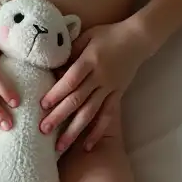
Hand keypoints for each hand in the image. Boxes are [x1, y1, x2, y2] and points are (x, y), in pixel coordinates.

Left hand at [39, 20, 147, 151]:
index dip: (56, 93)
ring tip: (60, 147)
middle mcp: (100, 77)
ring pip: (90, 113)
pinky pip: (107, 116)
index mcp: (90, 60)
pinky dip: (98, 132)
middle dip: (59, 116)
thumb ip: (70, 51)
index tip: (42, 105)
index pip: (71, 80)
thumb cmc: (109, 35)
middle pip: (77, 100)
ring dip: (74, 131)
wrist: (139, 38)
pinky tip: (88, 146)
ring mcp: (110, 88)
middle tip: (43, 131)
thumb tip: (52, 67)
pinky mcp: (118, 95)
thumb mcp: (87, 36)